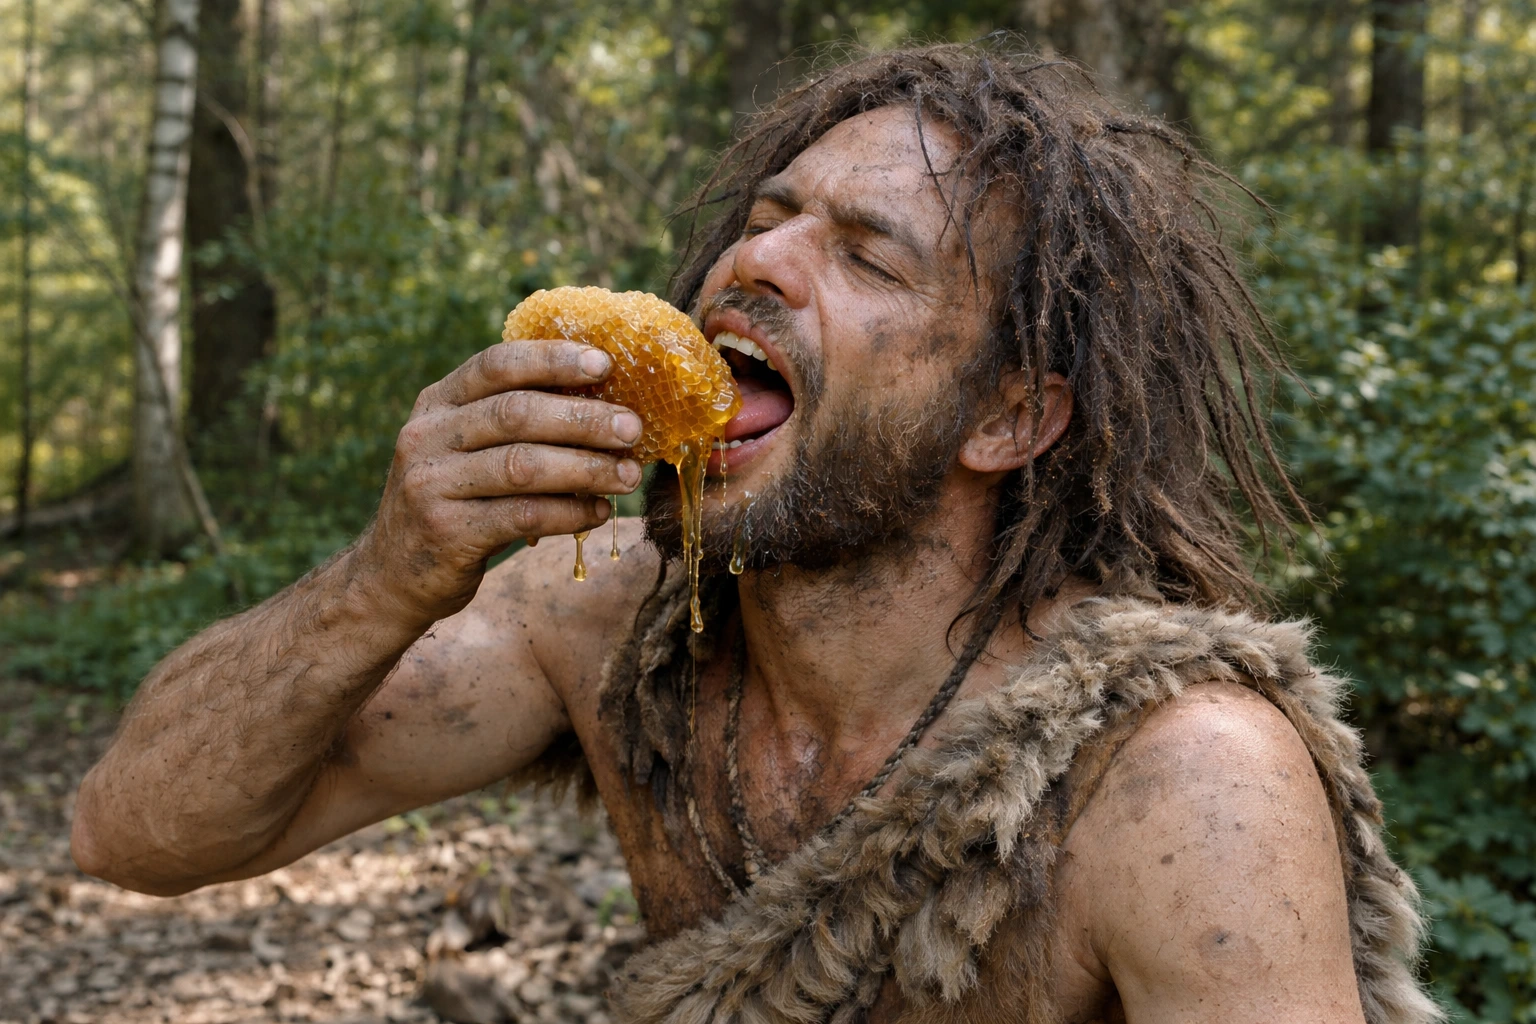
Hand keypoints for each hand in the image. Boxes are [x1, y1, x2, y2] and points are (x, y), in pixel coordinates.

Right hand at [353, 340, 642, 625]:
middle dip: (584, 419)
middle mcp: (427, 436)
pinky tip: (598, 512)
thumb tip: (603, 403)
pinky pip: (523, 516)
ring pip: (524, 466)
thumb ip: (511, 422)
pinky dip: (570, 513)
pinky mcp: (447, 533)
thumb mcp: (463, 448)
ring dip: (586, 468)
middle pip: (517, 414)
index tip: (605, 364)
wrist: (391, 576)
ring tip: (628, 475)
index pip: (496, 365)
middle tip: (633, 428)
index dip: (553, 360)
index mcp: (437, 402)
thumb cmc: (452, 501)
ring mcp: (432, 485)